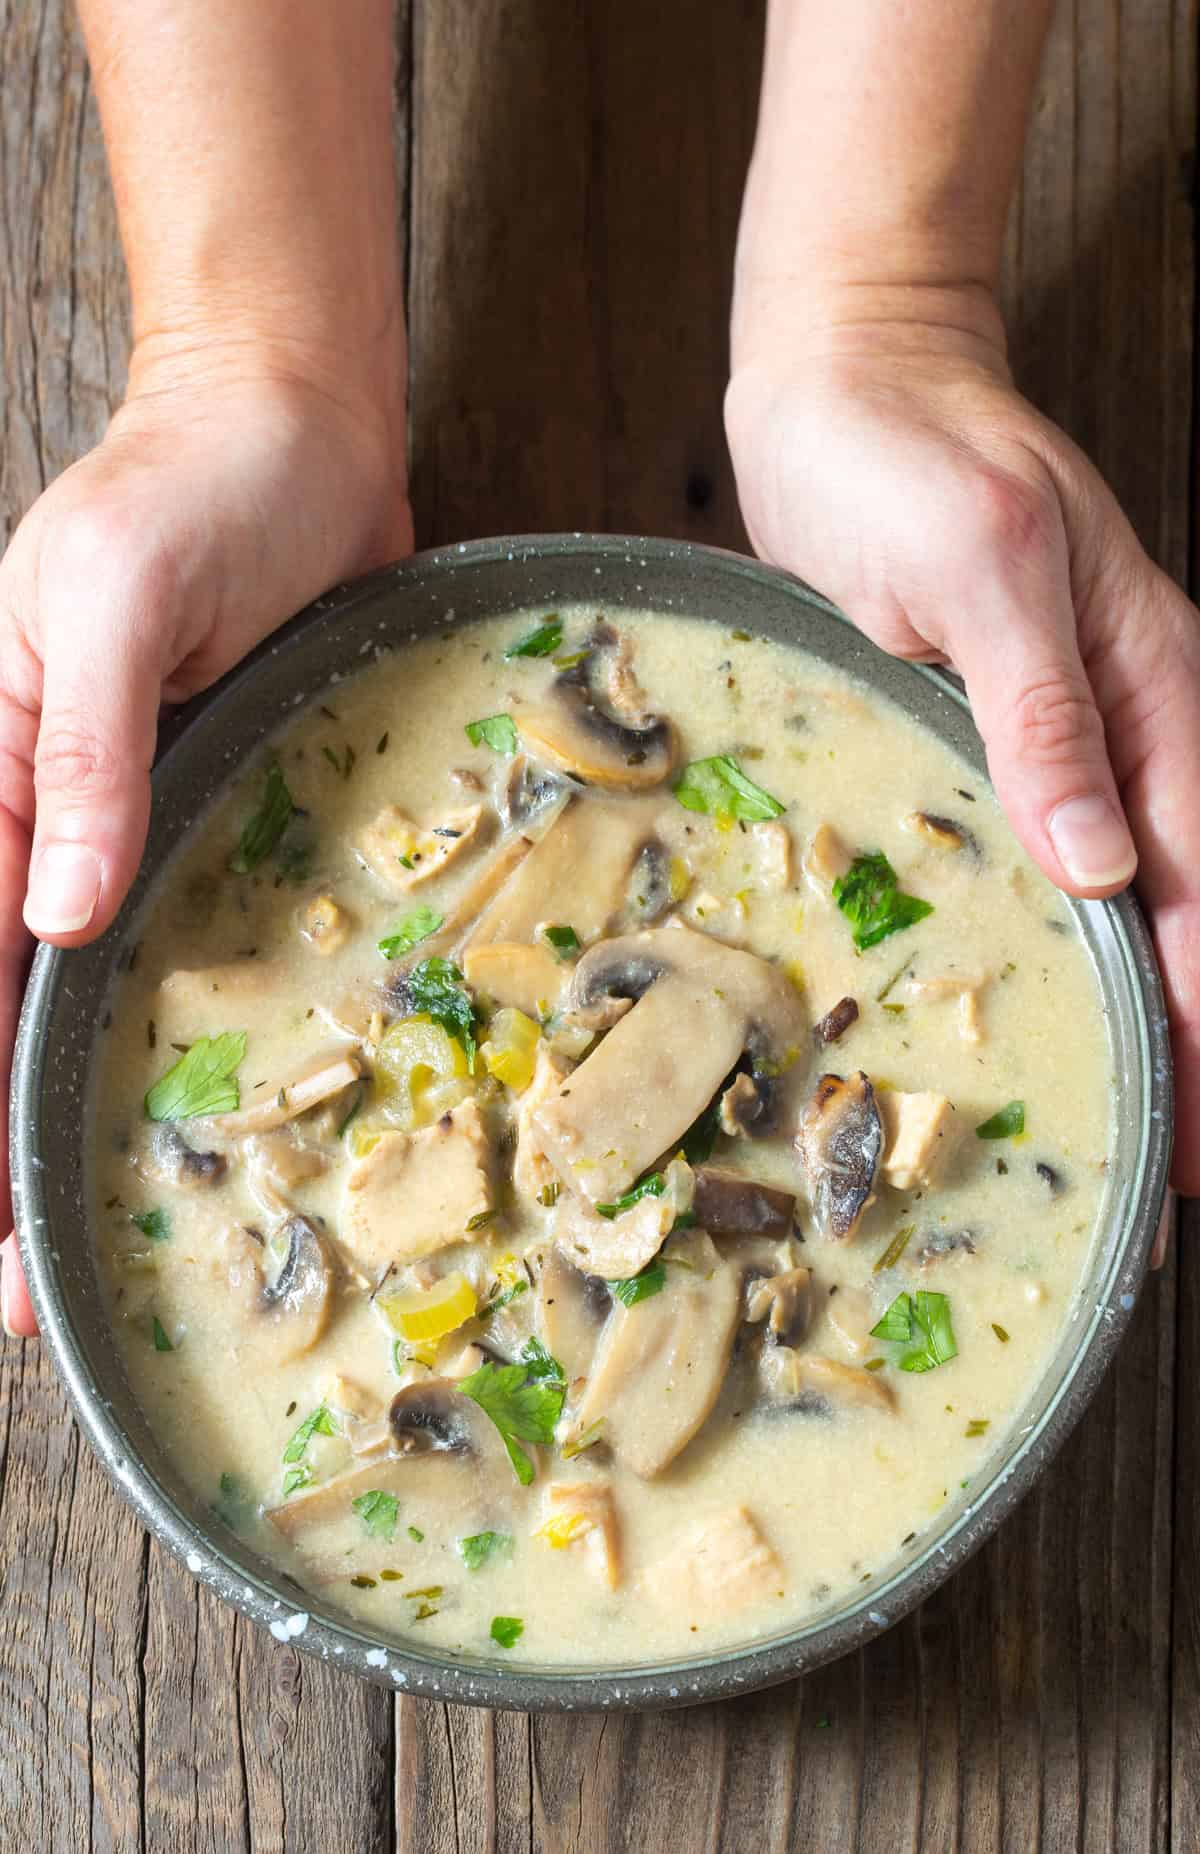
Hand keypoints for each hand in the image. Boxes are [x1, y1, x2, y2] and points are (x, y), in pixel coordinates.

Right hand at [0, 342, 410, 1333]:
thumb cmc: (191, 489)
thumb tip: (60, 913)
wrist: (296, 429)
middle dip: (15, 1148)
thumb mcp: (111, 598)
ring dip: (100, 1103)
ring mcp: (148, 824)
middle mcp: (61, 820)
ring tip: (126, 1230)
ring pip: (108, 991)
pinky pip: (204, 936)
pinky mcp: (232, 812)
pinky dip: (198, 1021)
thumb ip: (81, 753)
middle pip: (20, 1007)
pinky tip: (228, 1101)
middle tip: (33, 1296)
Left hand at [726, 293, 1199, 1199]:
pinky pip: (1058, 859)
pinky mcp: (1003, 736)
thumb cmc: (908, 453)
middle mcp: (1130, 724)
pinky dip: (1074, 939)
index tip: (1190, 1135)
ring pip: (1135, 897)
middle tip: (1174, 1175)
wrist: (848, 380)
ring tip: (1133, 1118)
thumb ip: (1046, 713)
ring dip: (1144, 1006)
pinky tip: (1055, 995)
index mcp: (1154, 688)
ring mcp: (1070, 734)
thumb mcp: (981, 563)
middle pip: (1186, 909)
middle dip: (1190, 1042)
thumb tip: (1102, 863)